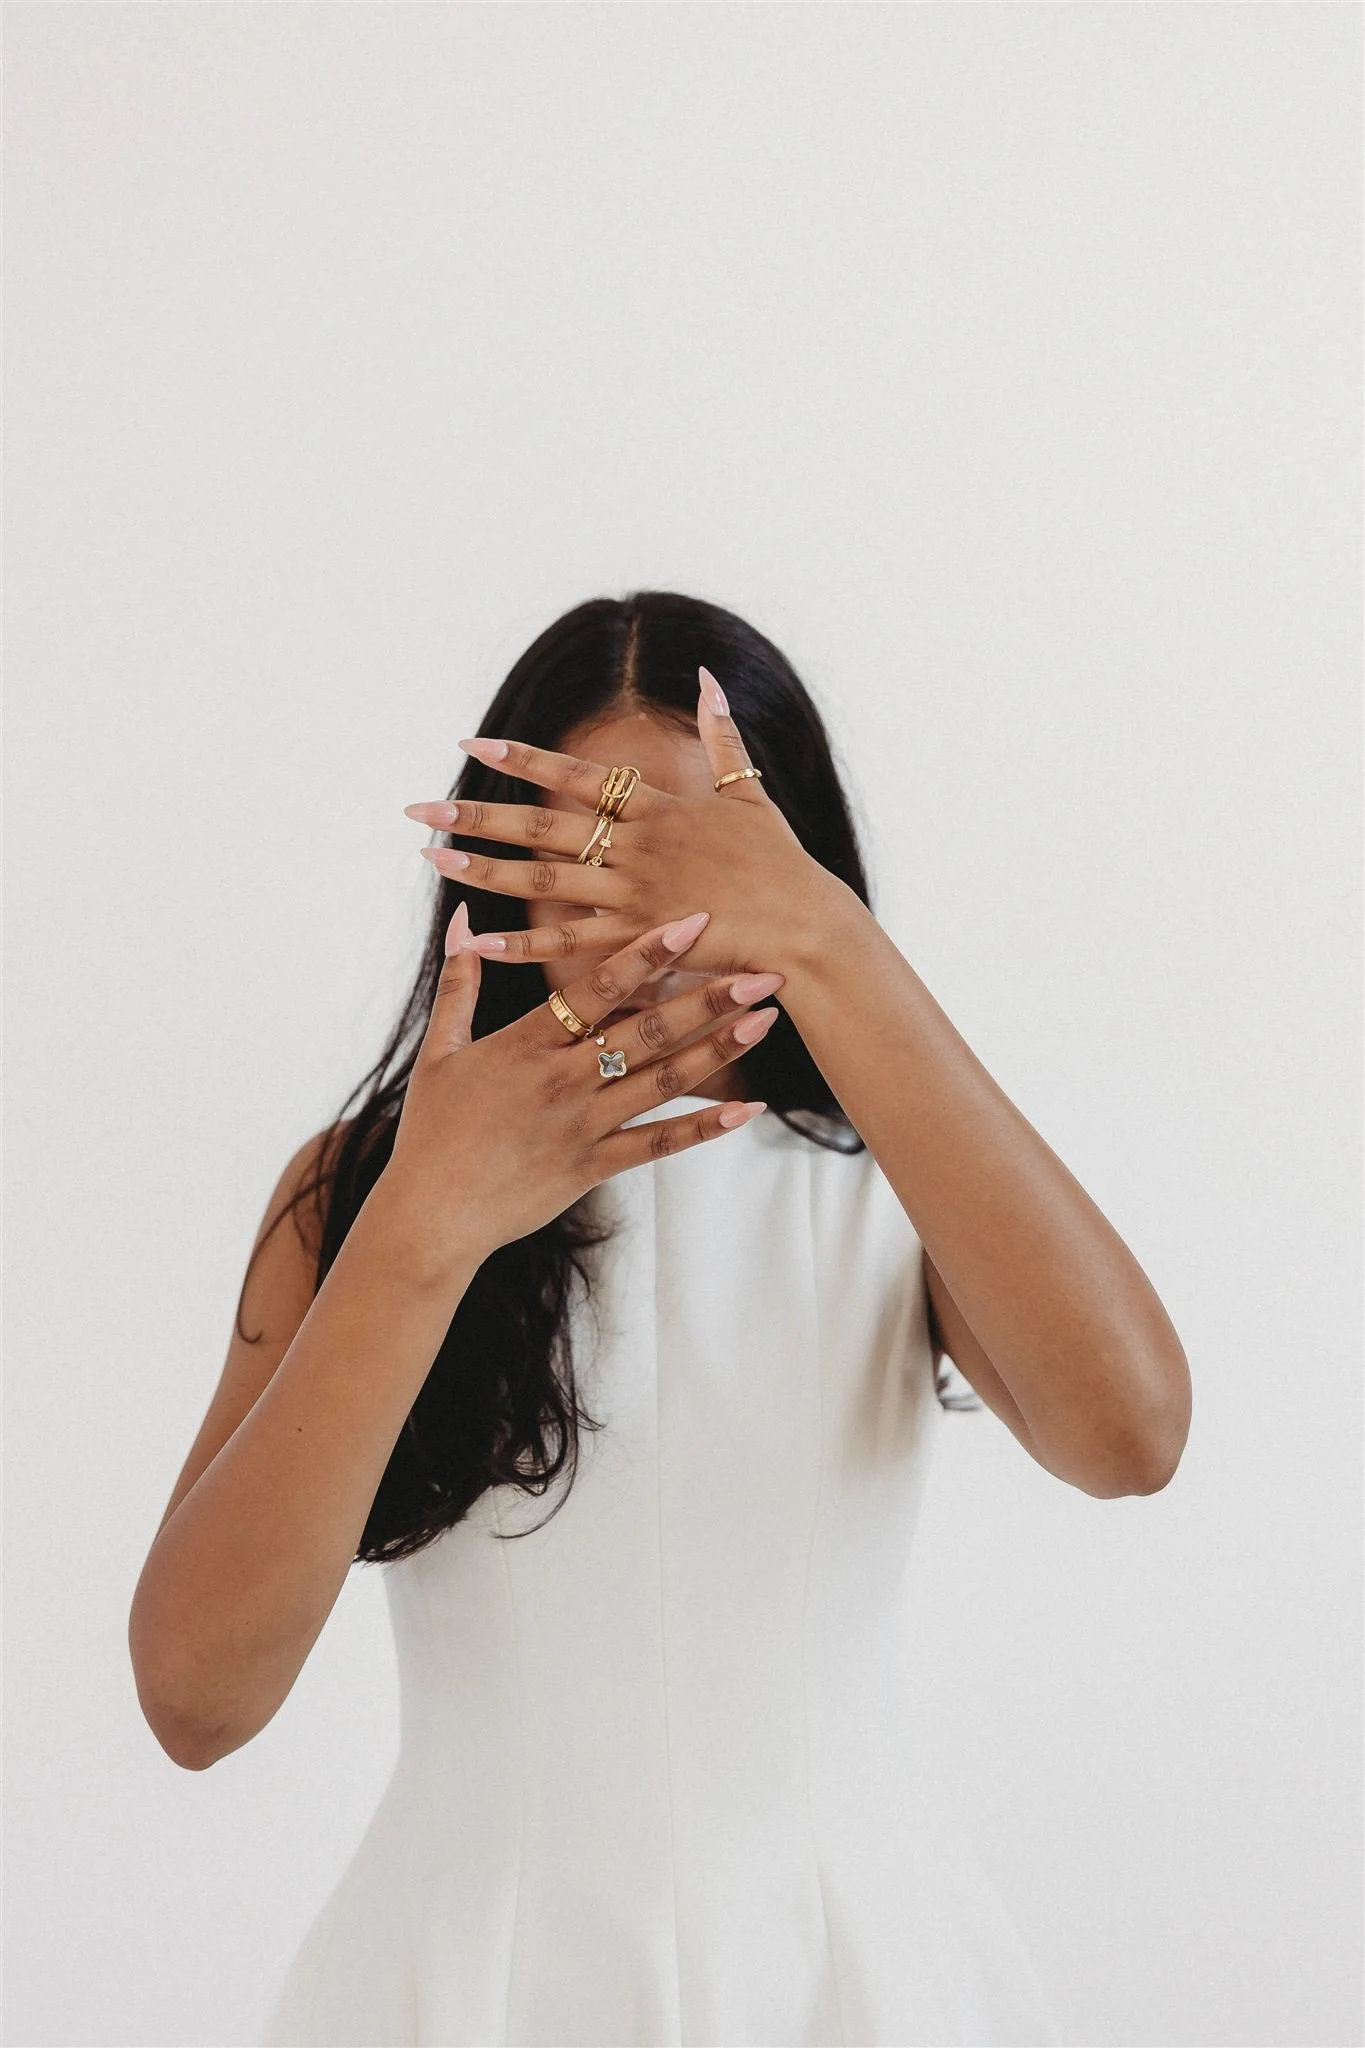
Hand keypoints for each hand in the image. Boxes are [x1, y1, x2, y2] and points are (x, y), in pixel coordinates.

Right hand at [382, 905, 781, 1272]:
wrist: (431, 1215)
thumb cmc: (432, 1130)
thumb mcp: (439, 1051)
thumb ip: (459, 982)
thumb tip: (461, 919)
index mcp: (527, 1044)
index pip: (598, 987)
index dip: (648, 952)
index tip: (694, 921)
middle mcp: (562, 1080)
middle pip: (647, 1029)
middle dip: (708, 997)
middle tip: (761, 969)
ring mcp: (583, 1125)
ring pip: (663, 1081)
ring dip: (718, 1049)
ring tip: (764, 1020)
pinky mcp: (594, 1167)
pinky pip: (658, 1145)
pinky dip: (705, 1128)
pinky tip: (747, 1109)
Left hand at [403, 668, 833, 978]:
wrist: (808, 927)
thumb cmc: (784, 865)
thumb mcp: (752, 792)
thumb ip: (722, 736)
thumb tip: (706, 676)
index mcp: (660, 809)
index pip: (577, 777)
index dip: (523, 761)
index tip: (472, 746)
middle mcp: (639, 847)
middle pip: (543, 828)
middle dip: (477, 818)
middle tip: (419, 811)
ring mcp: (636, 894)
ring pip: (543, 882)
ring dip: (483, 873)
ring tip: (431, 862)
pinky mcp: (641, 941)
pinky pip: (569, 944)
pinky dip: (521, 945)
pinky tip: (476, 943)